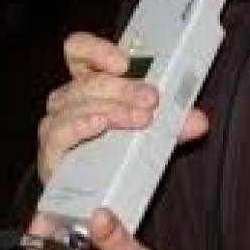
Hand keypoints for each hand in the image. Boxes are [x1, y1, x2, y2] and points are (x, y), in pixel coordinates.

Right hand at [37, 31, 208, 182]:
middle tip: (151, 99)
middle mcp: (66, 103)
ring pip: (75, 106)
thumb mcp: (153, 135)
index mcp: (87, 87)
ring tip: (139, 118)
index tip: (124, 62)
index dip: (96, 50)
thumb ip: (173, 125)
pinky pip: (59, 135)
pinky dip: (78, 127)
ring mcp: (56, 128)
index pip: (78, 52)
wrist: (99, 199)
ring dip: (111, 109)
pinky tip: (98, 126)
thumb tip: (199, 121)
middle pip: (86, 83)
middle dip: (122, 88)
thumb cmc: (119, 157)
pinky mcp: (51, 156)